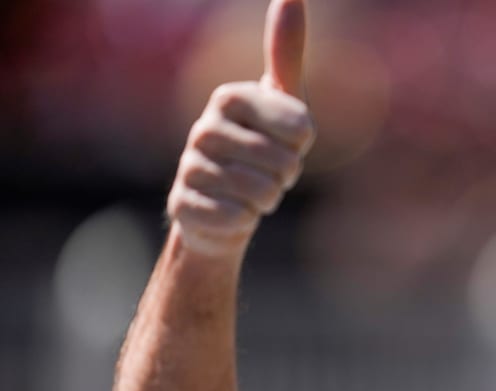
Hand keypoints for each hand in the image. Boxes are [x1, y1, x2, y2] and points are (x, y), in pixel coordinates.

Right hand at [166, 0, 315, 255]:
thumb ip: (285, 55)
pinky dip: (245, 221)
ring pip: (260, 193)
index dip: (302, 144)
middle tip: (270, 173)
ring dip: (267, 200)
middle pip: (282, 163)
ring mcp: (189, 168)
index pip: (299, 128)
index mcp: (228, 98)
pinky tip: (233, 213)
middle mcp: (203, 129)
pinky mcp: (182, 208)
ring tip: (253, 193)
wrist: (224, 204)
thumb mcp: (280, 103)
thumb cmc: (259, 148)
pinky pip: (236, 219)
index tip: (288, 142)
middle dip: (286, 176)